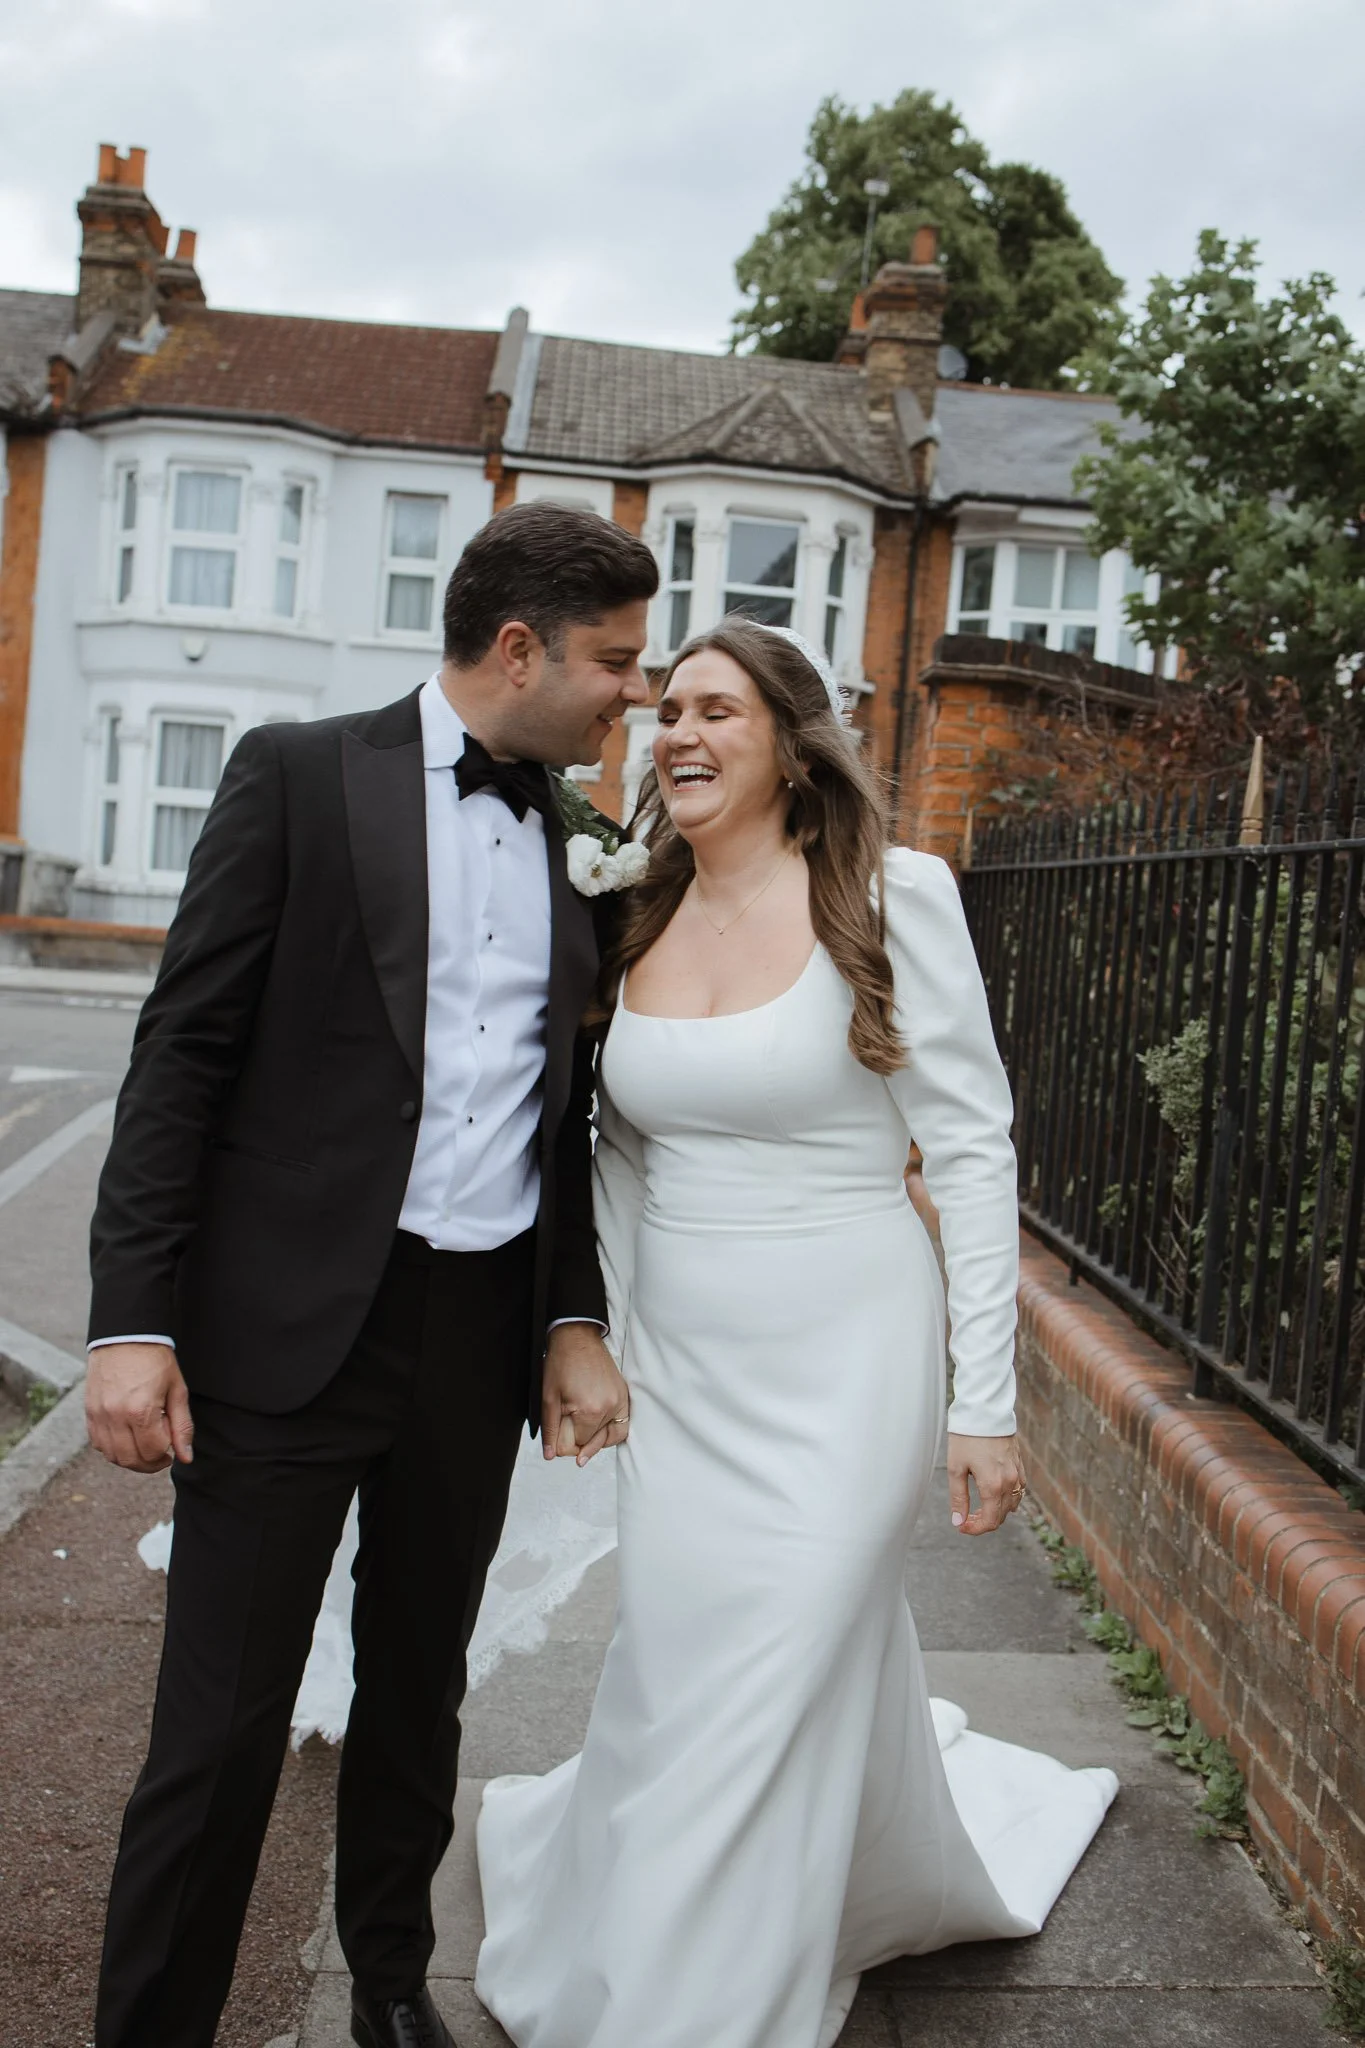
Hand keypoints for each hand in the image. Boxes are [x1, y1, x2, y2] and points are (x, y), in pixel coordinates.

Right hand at [86, 1343, 193, 1473]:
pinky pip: (97, 1443)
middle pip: (131, 1459)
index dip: (166, 1455)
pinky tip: (126, 1439)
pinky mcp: (89, 1411)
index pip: (152, 1451)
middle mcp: (116, 1416)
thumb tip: (186, 1457)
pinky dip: (112, 1449)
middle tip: (160, 1456)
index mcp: (141, 1410)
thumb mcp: (177, 1390)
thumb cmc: (155, 1360)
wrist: (126, 1336)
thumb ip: (182, 1426)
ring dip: (130, 1459)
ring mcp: (99, 1415)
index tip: (172, 1449)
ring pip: (112, 1456)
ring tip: (144, 1448)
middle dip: (149, 1464)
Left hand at [541, 1323, 629, 1466]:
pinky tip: (602, 1433)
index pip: (581, 1442)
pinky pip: (624, 1422)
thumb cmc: (561, 1364)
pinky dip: (614, 1431)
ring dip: (599, 1439)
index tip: (561, 1442)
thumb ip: (551, 1429)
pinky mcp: (623, 1393)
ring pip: (612, 1433)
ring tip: (587, 1443)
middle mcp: (609, 1407)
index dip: (569, 1445)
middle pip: (597, 1440)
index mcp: (590, 1410)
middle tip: (572, 1449)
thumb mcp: (549, 1398)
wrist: (576, 1338)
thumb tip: (550, 1454)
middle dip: (583, 1444)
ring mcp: (619, 1400)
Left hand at [947, 1433, 1023, 1535]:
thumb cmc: (966, 1437)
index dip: (975, 1529)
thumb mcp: (955, 1468)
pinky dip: (1008, 1499)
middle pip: (1001, 1516)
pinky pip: (1018, 1491)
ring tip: (978, 1507)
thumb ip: (958, 1498)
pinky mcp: (1019, 1464)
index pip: (990, 1522)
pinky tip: (994, 1494)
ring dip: (997, 1511)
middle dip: (984, 1521)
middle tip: (965, 1517)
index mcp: (992, 1486)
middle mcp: (1009, 1482)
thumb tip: (958, 1521)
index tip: (961, 1526)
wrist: (984, 1410)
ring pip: (1012, 1505)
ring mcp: (1017, 1473)